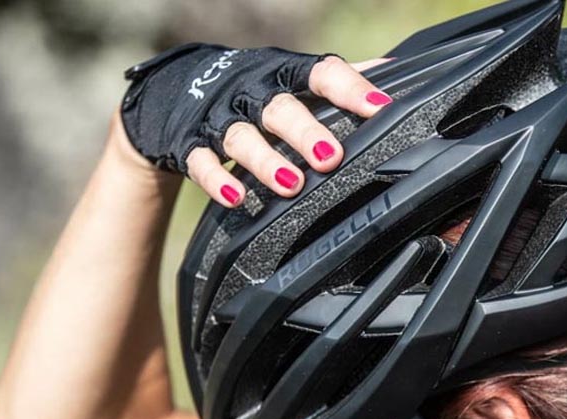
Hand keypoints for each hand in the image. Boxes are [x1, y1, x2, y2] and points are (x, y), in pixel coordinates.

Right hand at [119, 42, 392, 205]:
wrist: (173, 89)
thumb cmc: (253, 87)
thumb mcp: (290, 76)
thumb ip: (336, 78)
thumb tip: (393, 72)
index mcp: (283, 72)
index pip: (320, 74)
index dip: (351, 89)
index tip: (380, 108)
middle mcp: (251, 91)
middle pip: (279, 108)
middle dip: (304, 132)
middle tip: (330, 156)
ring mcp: (218, 117)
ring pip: (241, 137)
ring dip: (266, 161)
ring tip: (291, 184)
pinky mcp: (187, 143)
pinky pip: (200, 163)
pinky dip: (217, 180)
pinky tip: (237, 198)